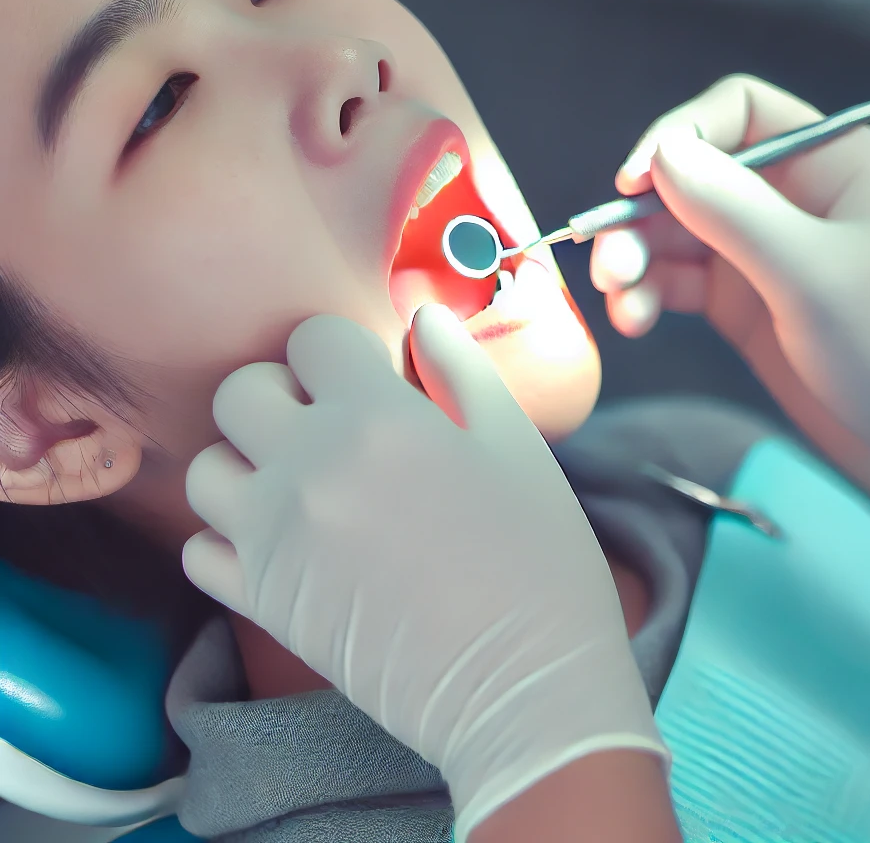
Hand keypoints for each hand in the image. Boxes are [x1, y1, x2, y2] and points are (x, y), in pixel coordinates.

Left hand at [183, 307, 663, 835]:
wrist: (522, 682)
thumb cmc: (538, 561)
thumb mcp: (519, 447)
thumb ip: (462, 371)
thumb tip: (422, 318)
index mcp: (378, 418)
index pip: (313, 338)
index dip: (346, 351)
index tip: (376, 378)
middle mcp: (308, 467)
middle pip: (240, 391)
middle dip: (284, 394)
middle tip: (334, 424)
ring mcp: (274, 536)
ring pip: (208, 467)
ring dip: (248, 462)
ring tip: (304, 482)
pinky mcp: (261, 600)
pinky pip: (201, 547)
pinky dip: (231, 535)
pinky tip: (287, 540)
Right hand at [590, 75, 869, 580]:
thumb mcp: (814, 275)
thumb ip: (734, 210)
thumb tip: (663, 153)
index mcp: (834, 162)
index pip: (738, 110)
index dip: (679, 134)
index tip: (634, 182)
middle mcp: (798, 197)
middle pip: (693, 173)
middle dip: (644, 211)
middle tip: (609, 264)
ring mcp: (772, 254)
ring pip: (677, 230)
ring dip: (635, 258)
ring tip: (621, 304)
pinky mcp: (752, 308)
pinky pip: (681, 282)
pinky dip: (649, 294)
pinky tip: (635, 321)